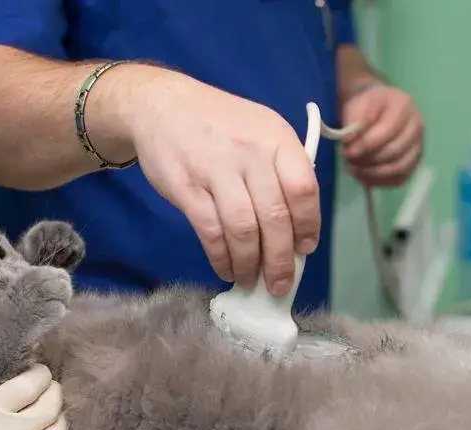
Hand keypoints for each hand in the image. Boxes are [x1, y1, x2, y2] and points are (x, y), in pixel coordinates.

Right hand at [125, 69, 320, 295]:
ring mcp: (216, 169)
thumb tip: (296, 231)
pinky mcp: (186, 186)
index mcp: (277, 139)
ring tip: (250, 280)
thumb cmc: (221, 126)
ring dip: (250, 264)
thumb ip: (282, 172)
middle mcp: (250, 153)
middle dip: (280, 260)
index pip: (304, 189)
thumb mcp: (262, 131)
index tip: (305, 249)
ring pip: (243, 230)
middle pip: (275, 217)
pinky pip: (211, 232)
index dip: (308, 226)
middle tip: (280, 283)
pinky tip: (226, 268)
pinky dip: (221, 257)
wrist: (162, 105)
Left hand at [340, 83, 423, 186]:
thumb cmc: (366, 107)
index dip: (366, 145)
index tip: (348, 152)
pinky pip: (400, 178)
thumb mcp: (356, 105)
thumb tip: (350, 141)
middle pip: (394, 151)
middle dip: (368, 160)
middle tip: (349, 162)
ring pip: (399, 168)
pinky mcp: (414, 162)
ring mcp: (418, 145)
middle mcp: (417, 125)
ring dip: (373, 173)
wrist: (376, 112)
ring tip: (355, 169)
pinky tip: (365, 176)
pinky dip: (380, 181)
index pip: (388, 131)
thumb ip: (354, 120)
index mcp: (403, 106)